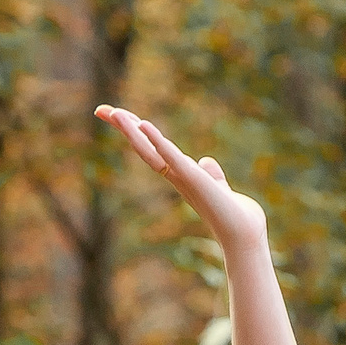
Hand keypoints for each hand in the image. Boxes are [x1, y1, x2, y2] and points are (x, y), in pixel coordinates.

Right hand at [96, 105, 269, 252]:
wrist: (245, 235)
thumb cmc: (235, 216)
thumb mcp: (220, 187)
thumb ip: (211, 175)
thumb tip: (206, 162)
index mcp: (181, 175)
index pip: (153, 149)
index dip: (136, 132)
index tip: (116, 114)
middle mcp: (176, 176)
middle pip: (143, 147)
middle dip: (123, 128)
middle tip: (100, 109)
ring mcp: (183, 177)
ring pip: (150, 151)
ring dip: (131, 131)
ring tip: (115, 112)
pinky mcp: (194, 178)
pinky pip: (171, 157)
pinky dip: (157, 141)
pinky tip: (144, 125)